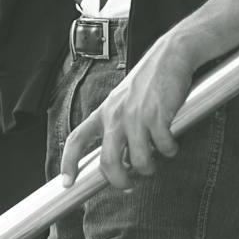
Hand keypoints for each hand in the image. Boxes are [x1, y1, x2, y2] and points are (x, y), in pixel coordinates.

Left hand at [60, 33, 200, 188]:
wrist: (172, 53)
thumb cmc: (150, 78)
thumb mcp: (124, 97)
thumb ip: (119, 122)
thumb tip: (124, 155)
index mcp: (105, 111)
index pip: (77, 139)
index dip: (68, 162)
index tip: (67, 182)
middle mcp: (116, 115)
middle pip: (108, 161)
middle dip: (119, 180)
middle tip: (128, 185)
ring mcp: (137, 116)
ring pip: (138, 160)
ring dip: (148, 169)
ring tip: (155, 164)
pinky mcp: (158, 115)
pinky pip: (162, 147)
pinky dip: (169, 151)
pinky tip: (172, 145)